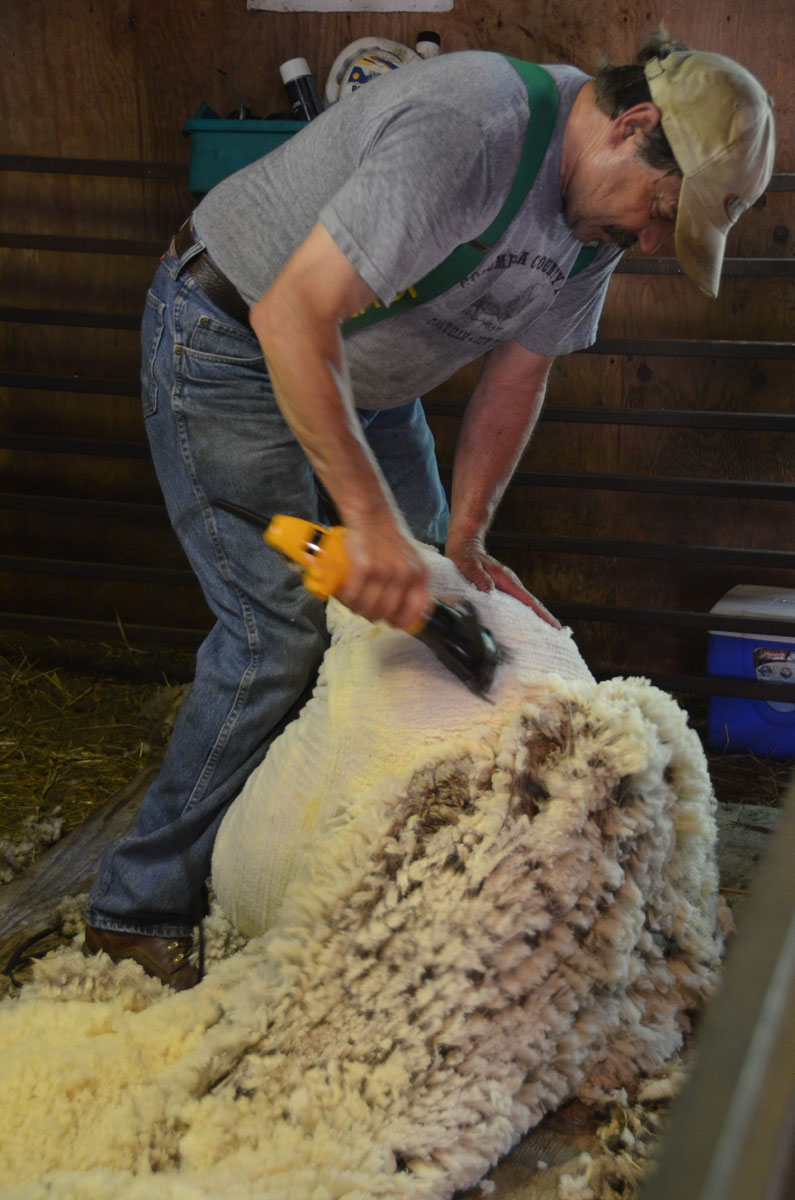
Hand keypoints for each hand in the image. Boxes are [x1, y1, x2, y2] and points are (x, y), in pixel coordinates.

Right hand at [335, 516, 429, 630]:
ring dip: (356, 608)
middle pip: (387, 612)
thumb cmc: (388, 539)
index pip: (415, 611)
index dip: (400, 621)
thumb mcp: (411, 560)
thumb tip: (407, 611)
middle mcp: (406, 575)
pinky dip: (346, 599)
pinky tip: (344, 595)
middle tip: (363, 609)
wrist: (372, 514)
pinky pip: (354, 595)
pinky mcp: (364, 567)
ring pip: (368, 607)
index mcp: (420, 575)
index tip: (390, 622)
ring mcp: (385, 571)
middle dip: (372, 616)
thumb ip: (412, 581)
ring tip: (351, 601)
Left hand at [446, 533, 560, 628]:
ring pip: (523, 607)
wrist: (465, 548)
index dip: (542, 614)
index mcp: (507, 580)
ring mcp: (506, 589)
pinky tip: (519, 628)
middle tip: (555, 637)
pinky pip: (513, 606)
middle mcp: (510, 585)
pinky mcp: (500, 592)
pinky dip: (520, 617)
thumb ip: (479, 577)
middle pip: (531, 605)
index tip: (555, 625)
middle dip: (544, 620)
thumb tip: (489, 591)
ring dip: (533, 620)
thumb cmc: (467, 557)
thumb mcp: (470, 565)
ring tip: (542, 637)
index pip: (528, 599)